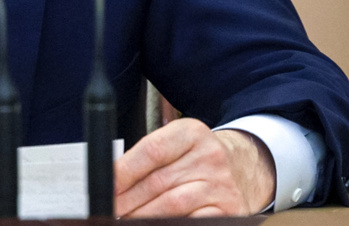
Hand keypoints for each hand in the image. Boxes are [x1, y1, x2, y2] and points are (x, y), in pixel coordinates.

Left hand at [114, 118, 275, 217]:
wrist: (241, 169)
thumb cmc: (194, 159)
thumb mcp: (173, 145)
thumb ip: (144, 159)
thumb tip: (112, 183)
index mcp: (191, 132)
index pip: (151, 151)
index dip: (124, 171)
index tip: (107, 187)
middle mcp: (210, 156)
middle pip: (158, 181)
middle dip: (128, 200)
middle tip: (112, 210)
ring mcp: (222, 185)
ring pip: (172, 204)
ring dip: (144, 216)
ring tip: (126, 219)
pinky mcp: (230, 210)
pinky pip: (193, 221)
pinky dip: (170, 224)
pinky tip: (155, 224)